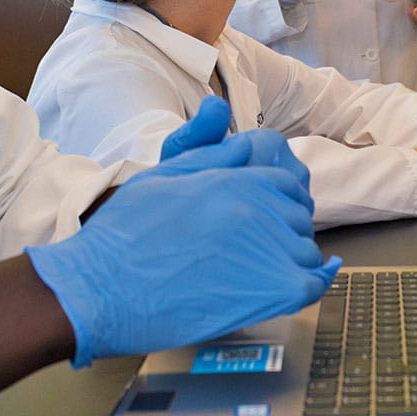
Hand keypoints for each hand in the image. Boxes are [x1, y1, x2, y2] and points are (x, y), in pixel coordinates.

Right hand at [30, 114, 336, 365]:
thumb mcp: (163, 173)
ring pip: (304, 247)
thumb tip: (232, 125)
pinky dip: (314, 281)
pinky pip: (312, 282)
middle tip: (253, 246)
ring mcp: (268, 247)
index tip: (262, 215)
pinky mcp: (273, 289)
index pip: (283, 178)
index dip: (275, 198)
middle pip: (296, 212)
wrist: (102, 286)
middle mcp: (257, 205)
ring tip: (257, 269)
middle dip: (282, 226)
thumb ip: (208, 149)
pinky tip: (311, 279)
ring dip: (290, 256)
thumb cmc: (123, 232)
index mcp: (234, 174)